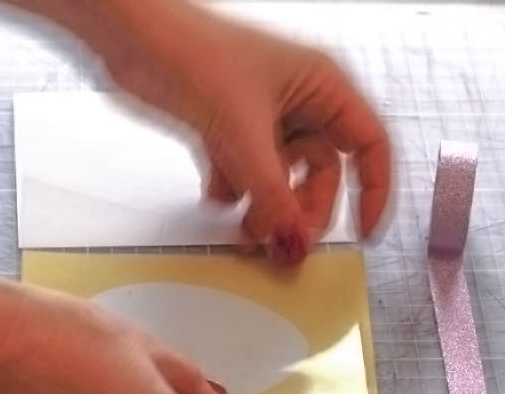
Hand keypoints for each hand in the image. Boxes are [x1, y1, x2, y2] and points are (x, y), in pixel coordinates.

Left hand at [95, 0, 391, 261]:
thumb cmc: (193, 53)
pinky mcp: (232, 132)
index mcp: (322, 88)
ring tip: (247, 230)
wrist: (132, 40)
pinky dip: (236, 193)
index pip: (368, 147)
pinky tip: (218, 194)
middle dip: (303, 210)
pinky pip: (248, 177)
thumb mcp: (246, 135)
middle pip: (322, 175)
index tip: (361, 232)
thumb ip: (273, 197)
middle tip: (286, 241)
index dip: (371, 192)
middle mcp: (299, 104)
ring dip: (266, 210)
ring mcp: (265, 121)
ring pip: (282, 181)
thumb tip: (295, 242)